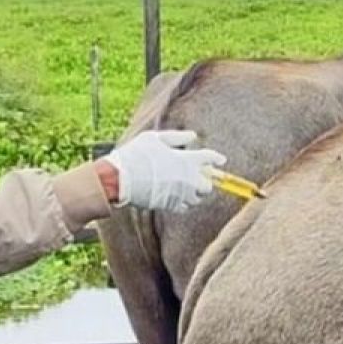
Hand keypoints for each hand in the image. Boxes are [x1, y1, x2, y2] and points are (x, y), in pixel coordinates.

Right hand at [102, 130, 226, 212]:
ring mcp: (180, 194)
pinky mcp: (170, 205)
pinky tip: (174, 195)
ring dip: (193, 193)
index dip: (217, 159)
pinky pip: (184, 207)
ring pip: (197, 198)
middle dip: (204, 180)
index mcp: (187, 159)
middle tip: (196, 176)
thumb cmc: (136, 154)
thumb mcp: (155, 138)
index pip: (210, 158)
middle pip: (208, 185)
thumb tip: (192, 136)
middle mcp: (188, 179)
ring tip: (183, 186)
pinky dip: (182, 202)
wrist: (121, 178)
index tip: (222, 160)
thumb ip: (176, 137)